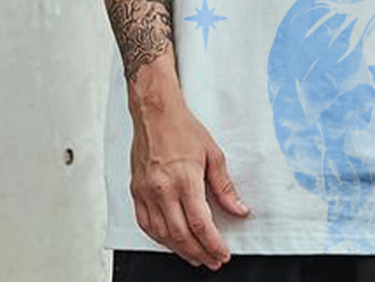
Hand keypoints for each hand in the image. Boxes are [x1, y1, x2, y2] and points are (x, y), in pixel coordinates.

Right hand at [129, 97, 250, 270]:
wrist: (155, 114)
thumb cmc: (183, 129)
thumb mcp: (213, 153)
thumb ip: (224, 186)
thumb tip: (238, 209)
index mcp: (184, 179)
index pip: (200, 222)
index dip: (213, 243)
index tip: (222, 253)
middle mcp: (162, 189)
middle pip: (181, 234)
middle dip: (200, 253)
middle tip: (213, 261)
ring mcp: (146, 193)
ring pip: (162, 235)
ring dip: (181, 250)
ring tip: (196, 256)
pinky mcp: (136, 192)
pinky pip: (146, 225)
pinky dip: (160, 239)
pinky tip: (172, 241)